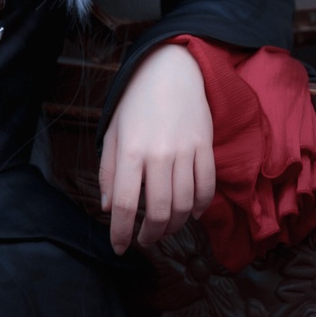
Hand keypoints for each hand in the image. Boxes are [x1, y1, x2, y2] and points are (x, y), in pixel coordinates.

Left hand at [100, 43, 214, 252]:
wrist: (171, 69)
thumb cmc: (136, 101)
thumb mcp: (113, 133)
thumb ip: (108, 172)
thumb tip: (108, 208)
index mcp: (130, 151)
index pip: (125, 205)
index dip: (121, 233)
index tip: (119, 247)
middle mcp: (158, 154)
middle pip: (160, 212)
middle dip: (151, 235)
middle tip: (146, 240)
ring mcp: (185, 151)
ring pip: (185, 204)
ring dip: (176, 225)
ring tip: (166, 228)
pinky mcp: (205, 147)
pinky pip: (207, 187)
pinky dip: (201, 207)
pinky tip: (192, 213)